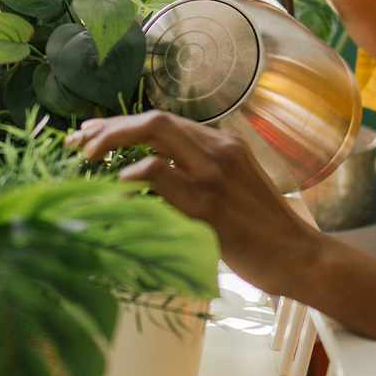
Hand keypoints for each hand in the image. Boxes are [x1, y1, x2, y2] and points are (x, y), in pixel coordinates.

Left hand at [65, 111, 319, 297]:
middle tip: (78, 145)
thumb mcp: (233, 190)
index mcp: (224, 145)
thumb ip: (198, 176)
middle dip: (109, 128)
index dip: (121, 126)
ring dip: (112, 143)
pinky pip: (159, 175)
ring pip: (155, 136)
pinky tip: (116, 189)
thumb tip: (148, 179)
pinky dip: (131, 177)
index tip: (91, 136)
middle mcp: (220, 150)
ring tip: (87, 162)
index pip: (164, 122)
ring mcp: (214, 175)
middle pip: (154, 120)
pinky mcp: (208, 205)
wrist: (297, 255)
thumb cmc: (263, 230)